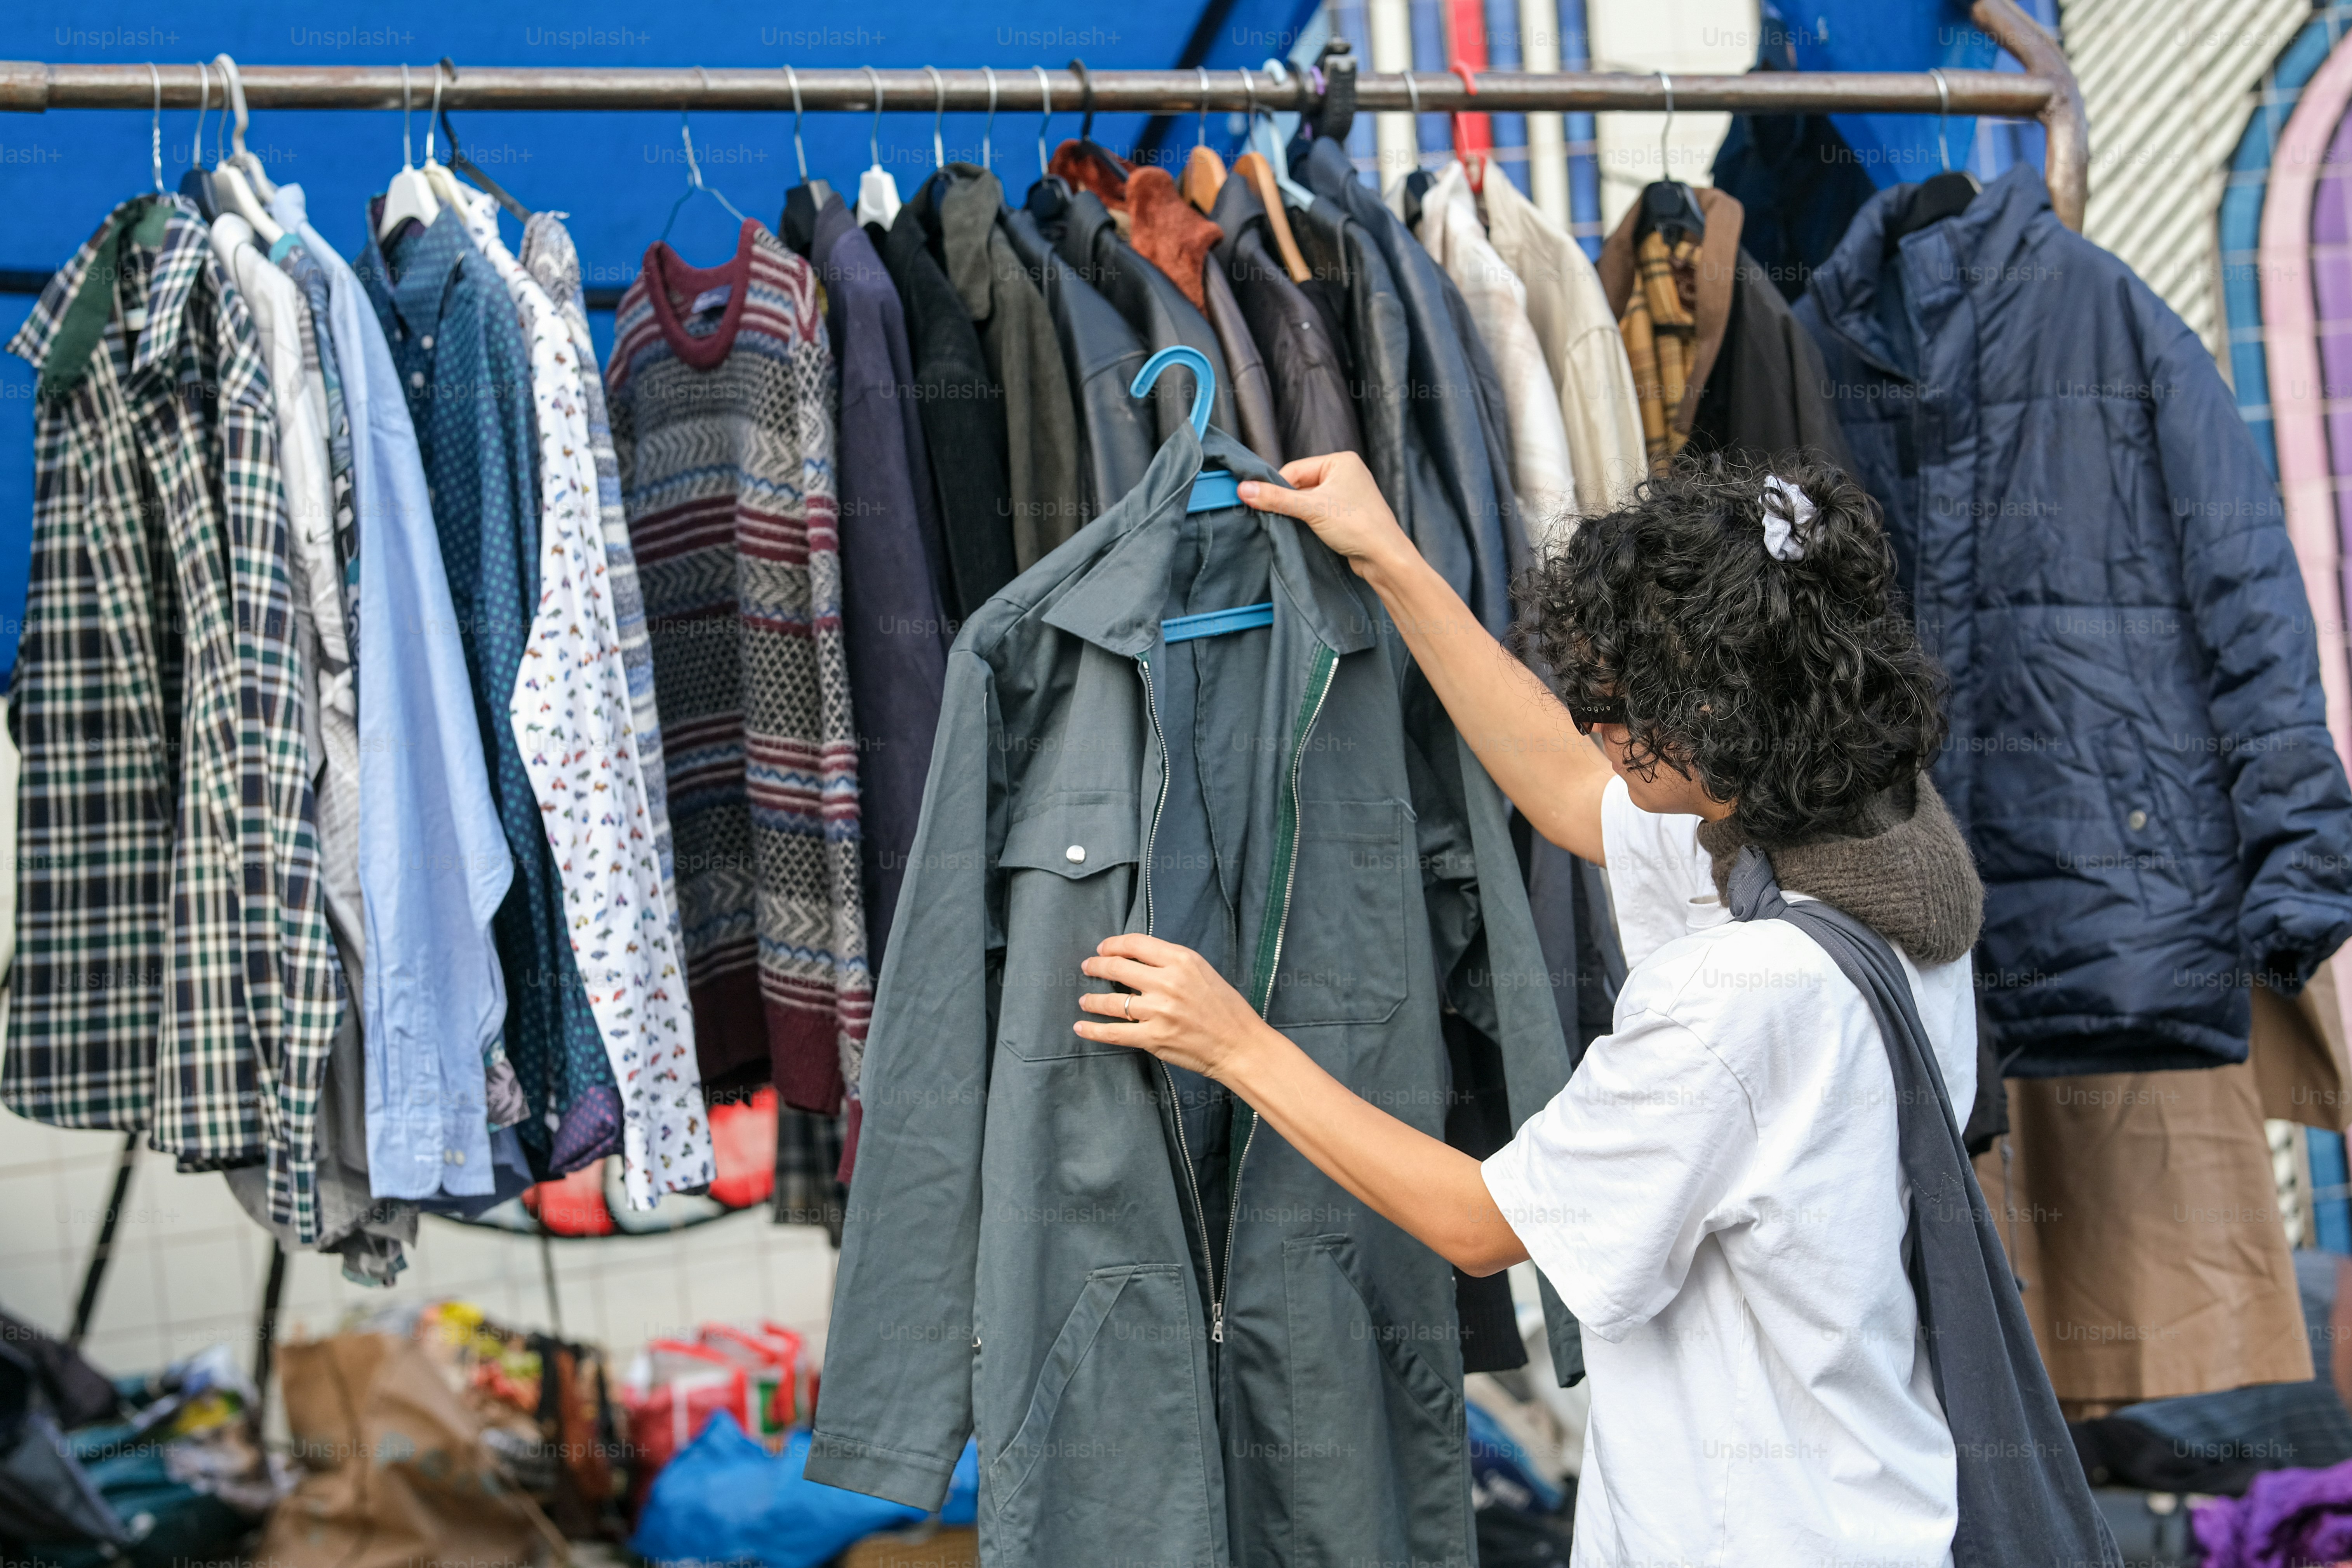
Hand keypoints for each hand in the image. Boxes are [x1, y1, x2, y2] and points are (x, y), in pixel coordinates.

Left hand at [1075, 934, 1275, 1079]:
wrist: (1240, 1045)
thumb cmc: (1226, 1009)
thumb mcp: (1203, 971)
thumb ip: (1172, 963)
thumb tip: (1138, 960)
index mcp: (1182, 960)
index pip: (1136, 944)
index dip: (1113, 945)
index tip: (1104, 949)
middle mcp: (1168, 982)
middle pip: (1117, 968)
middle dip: (1096, 966)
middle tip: (1088, 967)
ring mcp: (1159, 1011)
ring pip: (1111, 1002)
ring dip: (1092, 1000)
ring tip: (1084, 1000)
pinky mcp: (1153, 1038)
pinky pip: (1113, 1033)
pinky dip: (1093, 1030)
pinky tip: (1081, 1027)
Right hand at [1240, 452, 1417, 585]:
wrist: (1384, 557)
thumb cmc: (1356, 525)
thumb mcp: (1311, 508)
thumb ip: (1276, 499)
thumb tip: (1243, 489)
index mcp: (1340, 461)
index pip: (1295, 470)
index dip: (1278, 489)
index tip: (1263, 505)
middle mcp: (1345, 473)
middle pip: (1300, 485)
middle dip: (1288, 503)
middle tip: (1277, 519)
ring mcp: (1347, 494)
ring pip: (1307, 501)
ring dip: (1297, 514)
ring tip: (1294, 528)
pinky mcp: (1346, 514)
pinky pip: (1317, 513)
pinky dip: (1308, 522)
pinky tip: (1304, 533)